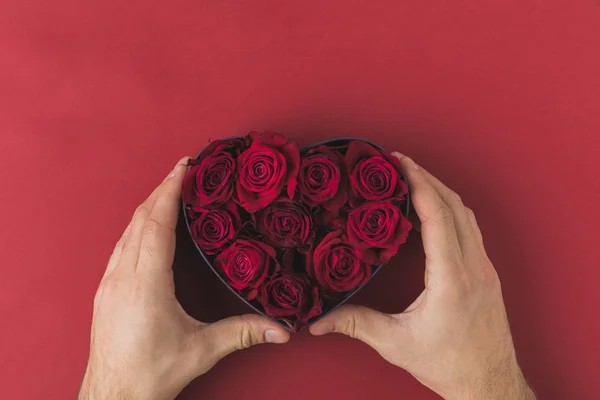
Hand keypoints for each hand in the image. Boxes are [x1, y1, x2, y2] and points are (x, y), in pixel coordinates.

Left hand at [79, 157, 289, 399]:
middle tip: (183, 170)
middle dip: (161, 190)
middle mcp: (123, 276)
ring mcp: (109, 283)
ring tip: (168, 192)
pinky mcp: (105, 291)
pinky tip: (147, 229)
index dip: (170, 190)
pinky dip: (137, 227)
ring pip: (127, 231)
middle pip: (140, 219)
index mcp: (146, 283)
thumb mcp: (201, 351)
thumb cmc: (148, 374)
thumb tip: (280, 329)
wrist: (111, 396)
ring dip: (148, 207)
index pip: (156, 223)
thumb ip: (242, 333)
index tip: (183, 167)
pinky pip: (120, 246)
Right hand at [309, 154, 534, 399]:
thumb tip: (319, 321)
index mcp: (451, 278)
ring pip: (467, 215)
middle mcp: (474, 267)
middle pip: (454, 206)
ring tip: (415, 179)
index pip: (437, 216)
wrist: (490, 383)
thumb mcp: (396, 344)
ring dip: (442, 192)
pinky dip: (452, 210)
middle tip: (400, 162)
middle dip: (427, 178)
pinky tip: (436, 211)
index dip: (419, 185)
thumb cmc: (449, 364)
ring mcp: (485, 269)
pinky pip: (471, 229)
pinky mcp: (487, 275)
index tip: (401, 164)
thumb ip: (356, 325)